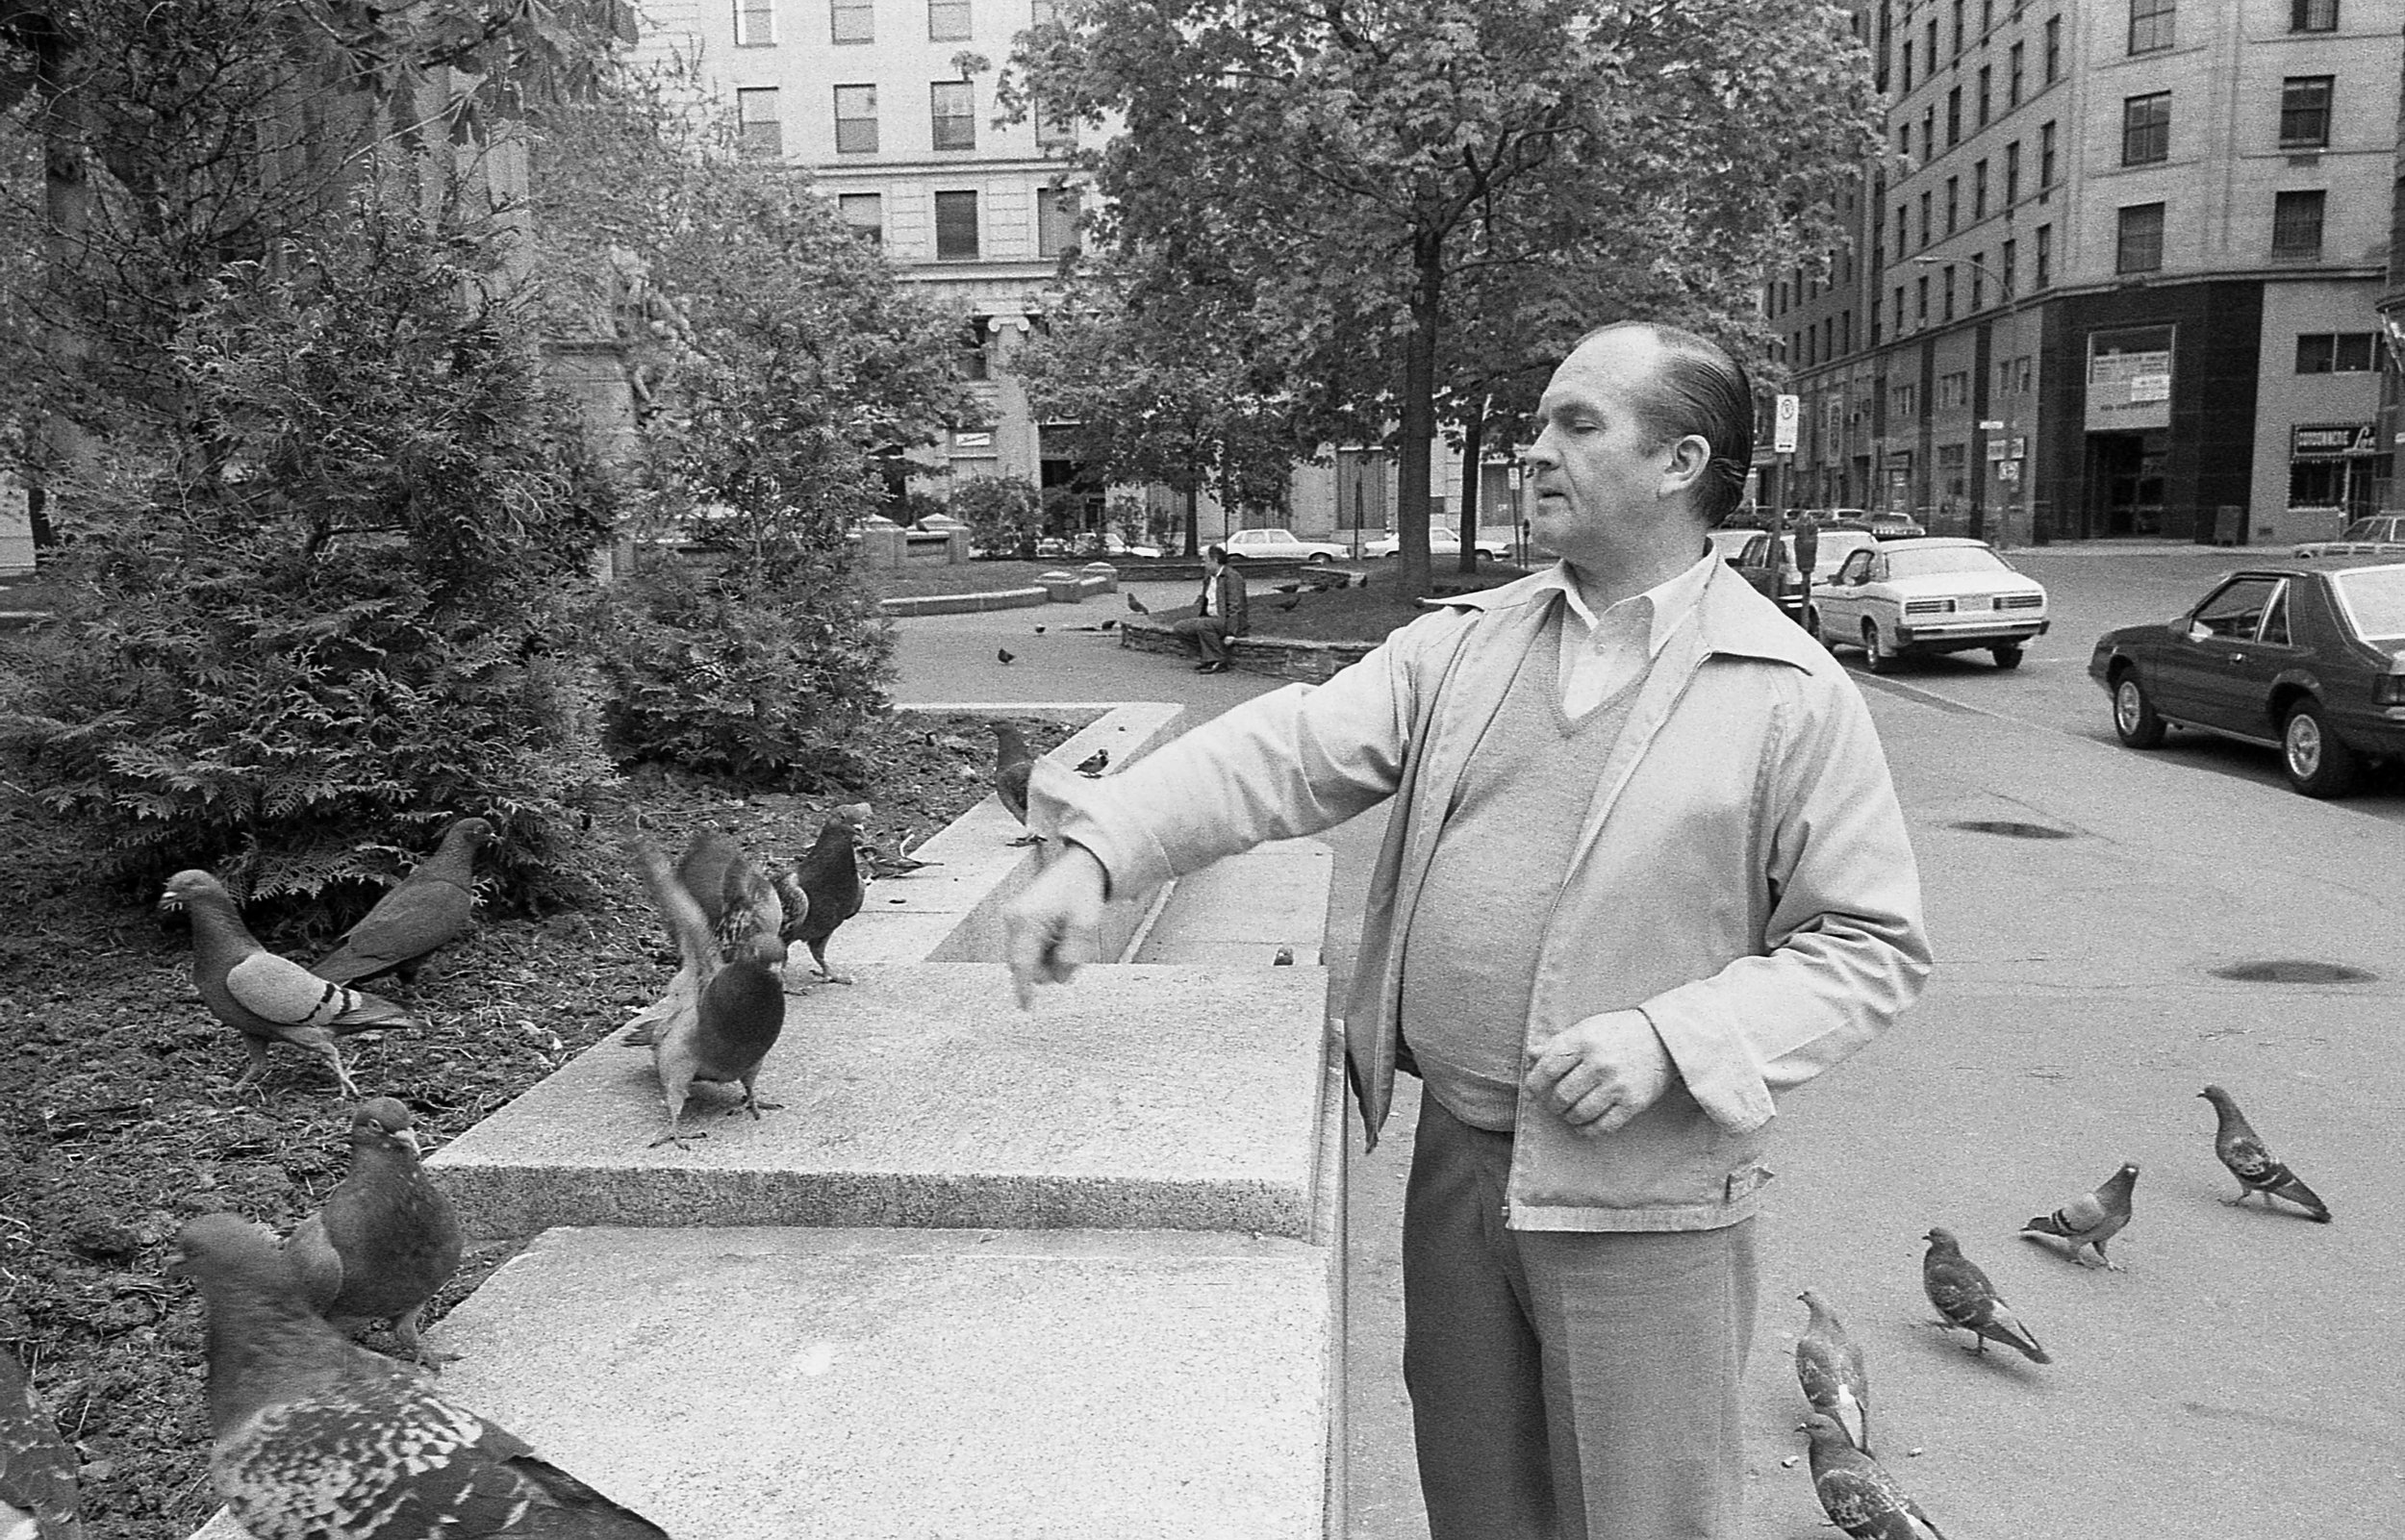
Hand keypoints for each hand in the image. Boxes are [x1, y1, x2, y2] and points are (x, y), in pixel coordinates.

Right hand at [1003, 840, 1108, 1007]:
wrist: (1079, 867)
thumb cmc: (1082, 891)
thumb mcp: (1085, 926)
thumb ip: (1072, 956)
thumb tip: (1058, 978)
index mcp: (1027, 920)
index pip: (1021, 964)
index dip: (1023, 989)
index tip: (1026, 1007)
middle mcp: (1013, 919)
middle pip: (1024, 964)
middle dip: (1048, 965)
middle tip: (1071, 944)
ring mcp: (1013, 919)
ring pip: (1027, 958)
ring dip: (1048, 956)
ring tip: (1066, 935)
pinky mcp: (1017, 921)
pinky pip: (1029, 948)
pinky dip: (1046, 948)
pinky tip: (1058, 934)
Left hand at [1524, 1010, 1673, 1136]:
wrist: (1663, 1037)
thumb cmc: (1618, 1031)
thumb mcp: (1586, 1028)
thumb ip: (1558, 1043)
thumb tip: (1531, 1055)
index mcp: (1584, 1041)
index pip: (1548, 1068)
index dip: (1534, 1084)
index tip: (1531, 1092)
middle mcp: (1599, 1063)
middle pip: (1562, 1095)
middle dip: (1553, 1105)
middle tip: (1554, 1105)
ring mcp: (1617, 1084)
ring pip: (1580, 1113)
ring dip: (1569, 1118)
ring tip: (1569, 1114)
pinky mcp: (1633, 1102)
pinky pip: (1603, 1126)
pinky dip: (1588, 1131)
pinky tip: (1582, 1127)